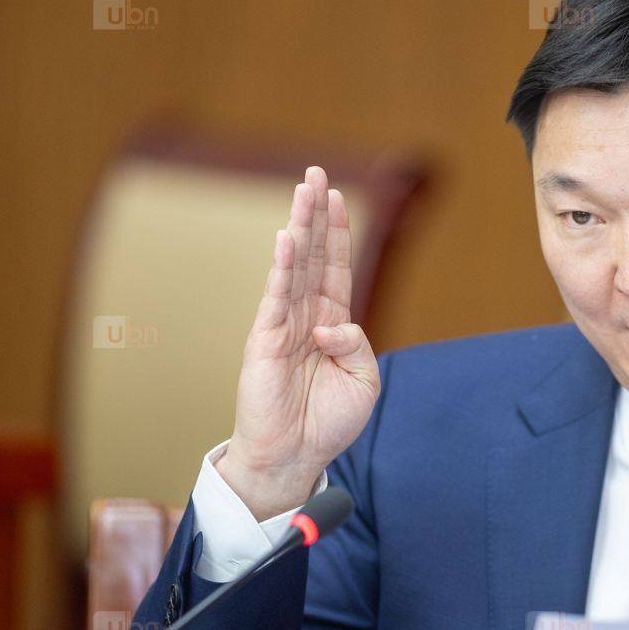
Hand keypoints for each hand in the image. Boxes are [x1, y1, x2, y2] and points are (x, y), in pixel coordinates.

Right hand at [215, 167, 379, 520]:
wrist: (296, 456)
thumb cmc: (328, 421)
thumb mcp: (364, 382)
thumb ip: (358, 345)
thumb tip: (333, 324)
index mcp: (332, 323)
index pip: (336, 267)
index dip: (339, 232)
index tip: (339, 196)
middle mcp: (307, 316)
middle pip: (314, 255)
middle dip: (316, 214)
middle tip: (314, 173)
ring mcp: (284, 325)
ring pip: (293, 267)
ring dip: (299, 227)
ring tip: (302, 190)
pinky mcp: (264, 341)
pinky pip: (274, 298)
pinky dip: (281, 267)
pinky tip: (286, 238)